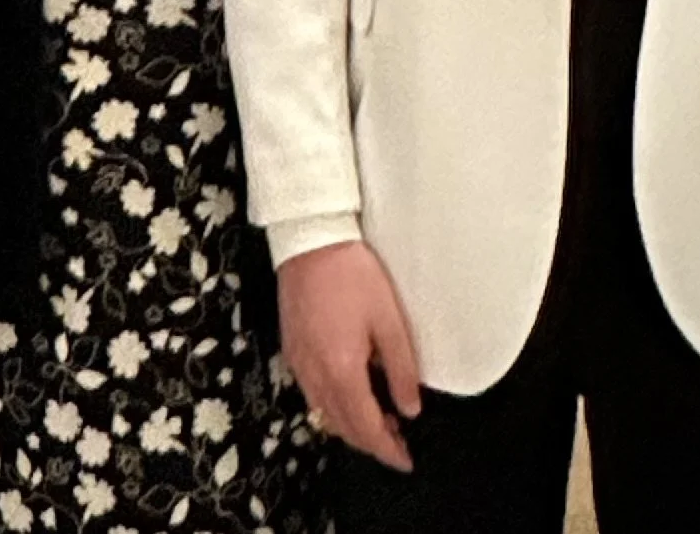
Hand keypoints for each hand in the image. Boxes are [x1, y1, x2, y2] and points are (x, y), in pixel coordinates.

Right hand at [278, 241, 421, 470]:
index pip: (365, 427)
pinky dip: (332, 406)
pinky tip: (349, 393)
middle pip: (341, 427)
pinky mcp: (290, 349)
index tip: (406, 460)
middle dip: (369, 442)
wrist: (310, 239)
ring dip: (350, 426)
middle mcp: (314, 374)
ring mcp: (298, 363)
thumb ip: (401, 369)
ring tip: (378, 419)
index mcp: (342, 370)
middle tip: (397, 441)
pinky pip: (311, 394)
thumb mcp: (389, 321)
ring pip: (323, 413)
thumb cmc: (354, 276)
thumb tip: (410, 409)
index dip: (387, 450)